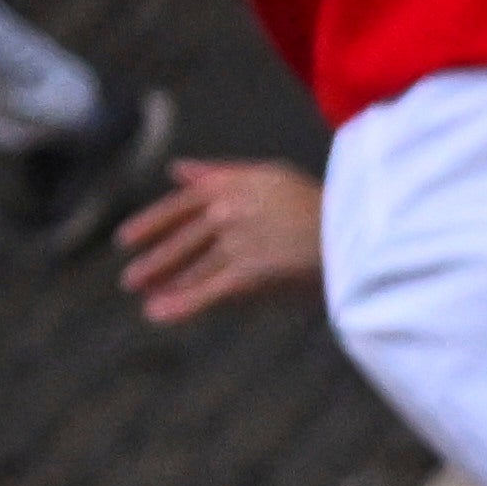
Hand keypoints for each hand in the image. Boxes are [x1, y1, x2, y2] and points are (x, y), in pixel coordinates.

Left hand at [119, 157, 325, 325]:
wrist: (360, 228)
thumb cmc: (320, 205)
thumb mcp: (269, 176)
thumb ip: (219, 174)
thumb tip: (176, 170)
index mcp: (230, 185)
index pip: (179, 206)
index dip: (150, 223)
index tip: (126, 240)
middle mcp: (228, 210)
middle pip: (182, 240)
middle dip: (155, 261)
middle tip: (130, 280)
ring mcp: (239, 241)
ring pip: (193, 267)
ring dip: (165, 284)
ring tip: (145, 300)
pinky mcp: (252, 272)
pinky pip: (210, 292)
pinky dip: (183, 305)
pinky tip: (160, 315)